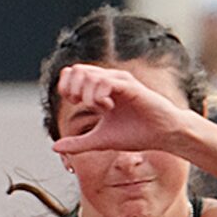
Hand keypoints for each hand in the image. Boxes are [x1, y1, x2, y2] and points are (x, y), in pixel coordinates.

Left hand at [51, 64, 196, 158]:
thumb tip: (54, 147)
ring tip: (100, 108)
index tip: (75, 103)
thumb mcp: (99, 141)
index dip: (66, 87)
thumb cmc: (135, 134)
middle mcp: (110, 81)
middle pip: (78, 70)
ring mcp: (121, 82)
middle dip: (73, 88)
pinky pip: (107, 81)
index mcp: (101, 90)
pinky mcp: (132, 87)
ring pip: (91, 75)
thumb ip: (77, 144)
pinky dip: (100, 94)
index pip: (73, 74)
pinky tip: (107, 107)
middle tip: (82, 104)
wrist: (162, 135)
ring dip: (88, 94)